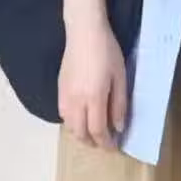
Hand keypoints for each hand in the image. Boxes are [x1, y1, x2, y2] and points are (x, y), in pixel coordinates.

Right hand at [58, 17, 127, 148]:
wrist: (84, 32)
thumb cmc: (107, 52)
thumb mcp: (120, 77)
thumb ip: (119, 104)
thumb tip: (118, 127)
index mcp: (94, 98)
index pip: (98, 131)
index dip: (106, 143)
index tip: (114, 147)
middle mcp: (76, 101)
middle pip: (80, 132)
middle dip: (92, 142)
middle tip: (104, 143)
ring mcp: (64, 95)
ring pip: (69, 125)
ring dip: (80, 134)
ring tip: (92, 133)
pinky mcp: (59, 89)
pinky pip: (63, 114)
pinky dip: (72, 122)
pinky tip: (80, 118)